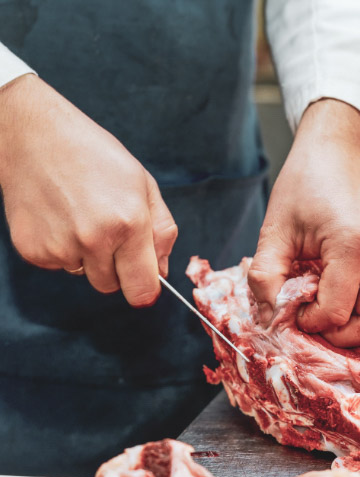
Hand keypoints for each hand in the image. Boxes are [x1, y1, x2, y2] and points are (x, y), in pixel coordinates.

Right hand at [0, 74, 176, 306]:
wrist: (35, 136)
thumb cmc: (96, 156)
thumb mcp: (144, 185)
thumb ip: (161, 232)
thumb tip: (161, 272)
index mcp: (129, 223)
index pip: (141, 288)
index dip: (146, 290)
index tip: (143, 283)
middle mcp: (94, 240)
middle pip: (112, 286)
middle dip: (116, 268)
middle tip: (108, 230)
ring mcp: (59, 247)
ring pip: (84, 275)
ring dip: (87, 257)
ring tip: (81, 216)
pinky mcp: (32, 250)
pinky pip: (58, 265)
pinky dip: (61, 249)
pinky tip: (59, 217)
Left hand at [248, 99, 359, 346]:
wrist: (335, 154)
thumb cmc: (304, 184)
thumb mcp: (275, 230)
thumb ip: (266, 277)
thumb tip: (269, 317)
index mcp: (354, 245)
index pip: (337, 311)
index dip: (310, 322)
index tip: (292, 309)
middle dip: (343, 335)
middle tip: (314, 322)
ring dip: (353, 323)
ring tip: (322, 306)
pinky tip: (333, 291)